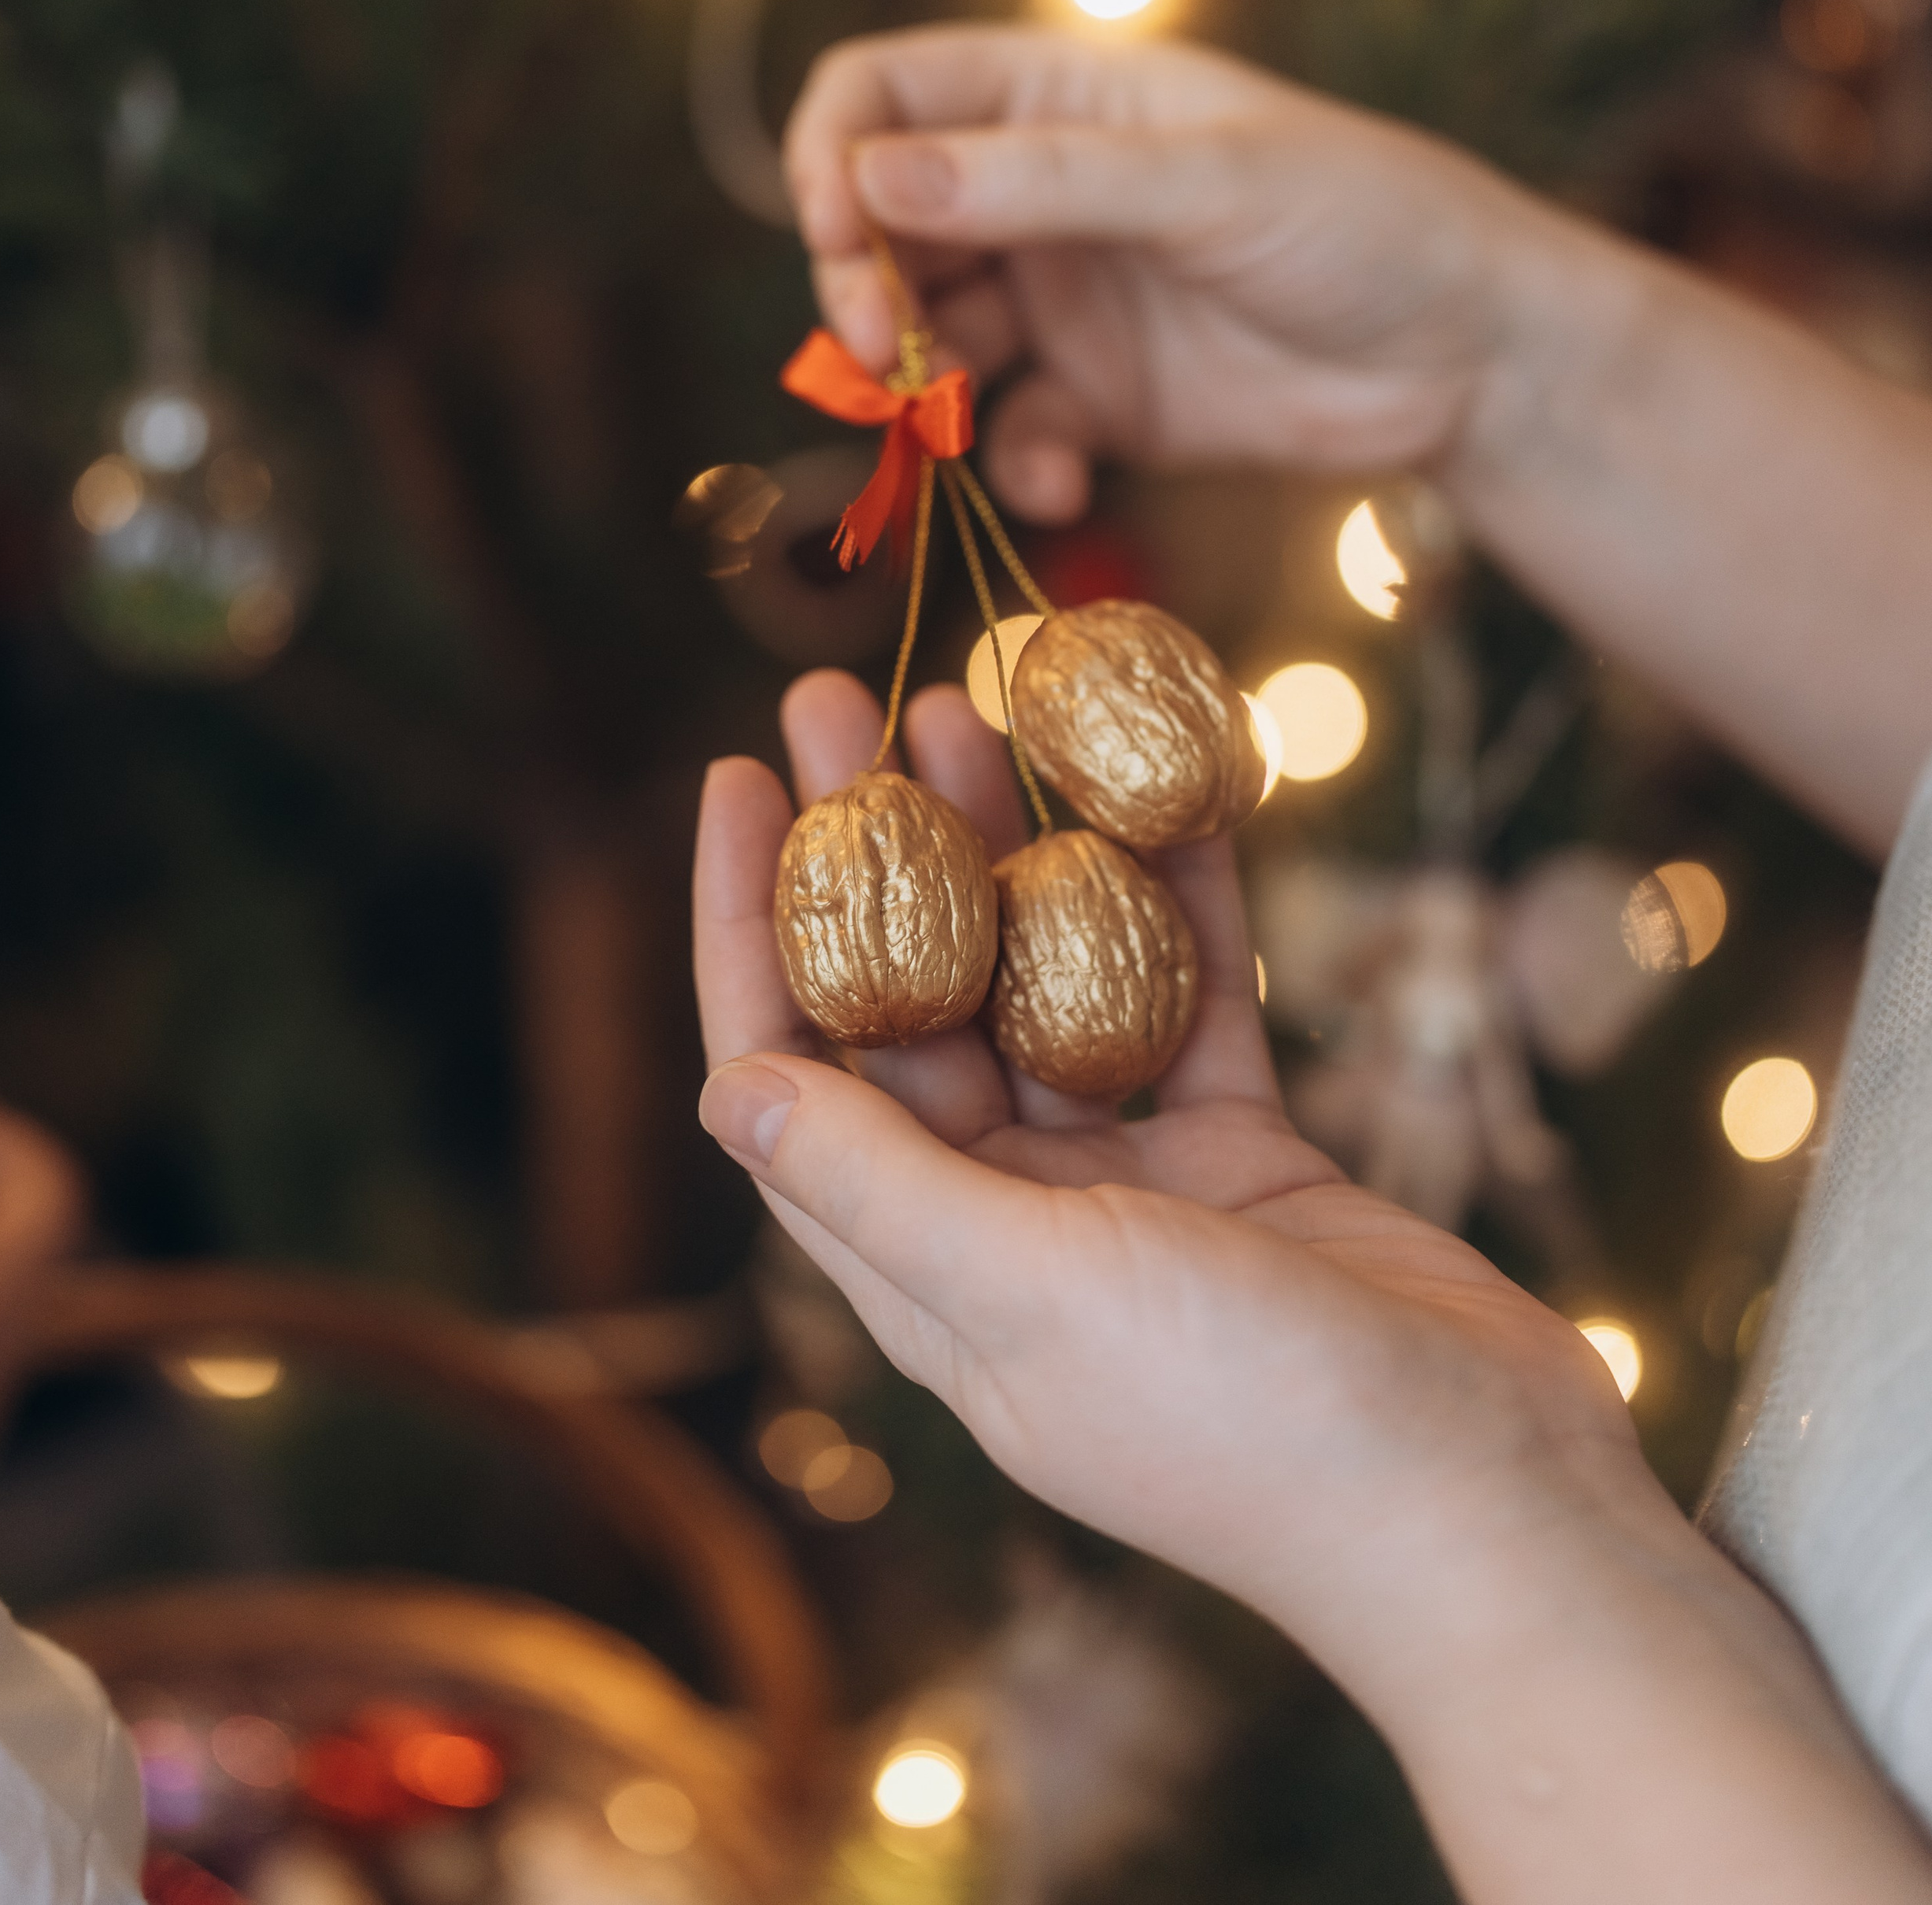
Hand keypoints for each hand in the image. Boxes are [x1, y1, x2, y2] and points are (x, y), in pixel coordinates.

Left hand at [694, 671, 1651, 1693]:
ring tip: (986, 699)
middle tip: (862, 694)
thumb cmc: (1241, 1425)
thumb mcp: (1034, 1291)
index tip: (744, 781)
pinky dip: (1178, 895)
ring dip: (1016, 846)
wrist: (1481, 1506)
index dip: (748, 924)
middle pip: (913, 998)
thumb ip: (881, 1187)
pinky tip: (1169, 786)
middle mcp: (1009, 1220)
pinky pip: (1189, 995)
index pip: (788, 1071)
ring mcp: (1130, 1186)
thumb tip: (719, 1089)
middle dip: (881, 847)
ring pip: (1047, 976)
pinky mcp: (1243, 1155)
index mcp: (925, 1271)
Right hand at [785, 25, 1588, 523]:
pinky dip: (1014, 462)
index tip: (833, 232)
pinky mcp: (1100, 402)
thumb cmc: (1365, 223)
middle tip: (882, 350)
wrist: (1477, 359)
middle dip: (861, 285)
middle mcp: (1044, 192)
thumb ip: (1042, 182)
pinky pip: (1011, 431)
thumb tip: (869, 176)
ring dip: (917, 384)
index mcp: (1060, 97)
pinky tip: (1059, 483)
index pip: (886, 92)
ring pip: (929, 336)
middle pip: (883, 225)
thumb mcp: (1207, 183)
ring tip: (947, 420)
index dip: (833, 154)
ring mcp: (1067, 300)